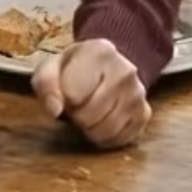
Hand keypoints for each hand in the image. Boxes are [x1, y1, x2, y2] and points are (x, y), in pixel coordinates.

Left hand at [32, 40, 150, 150]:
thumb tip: (54, 111)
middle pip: (89, 116)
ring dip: (90, 129)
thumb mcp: (51, 68)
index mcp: (100, 52)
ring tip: (90, 111)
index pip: (72, 95)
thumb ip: (46, 85)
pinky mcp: (144, 113)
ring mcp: (138, 93)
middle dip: (76, 115)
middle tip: (78, 103)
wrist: (106, 67)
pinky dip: (105, 137)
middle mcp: (125, 71)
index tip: (67, 89)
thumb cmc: (74, 69)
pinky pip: (119, 140)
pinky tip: (103, 120)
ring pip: (105, 131)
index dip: (63, 98)